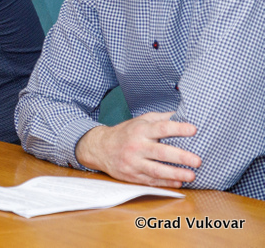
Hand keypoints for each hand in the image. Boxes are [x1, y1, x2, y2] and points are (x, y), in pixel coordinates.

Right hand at [75, 111, 201, 187]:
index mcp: (140, 130)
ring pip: (156, 170)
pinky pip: (151, 180)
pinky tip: (178, 182)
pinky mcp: (132, 175)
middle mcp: (136, 146)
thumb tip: (183, 114)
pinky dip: (166, 183)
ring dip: (175, 173)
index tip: (194, 129)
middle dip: (180, 157)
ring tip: (192, 175)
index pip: (161, 128)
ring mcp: (133, 162)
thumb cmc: (125, 133)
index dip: (178, 128)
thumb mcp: (140, 121)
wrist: (100, 148)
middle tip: (198, 160)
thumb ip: (161, 118)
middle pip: (160, 152)